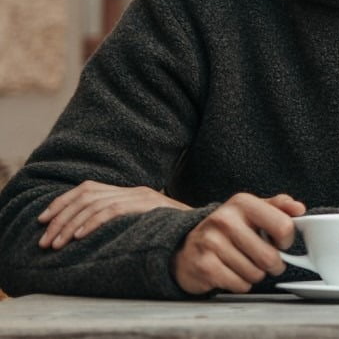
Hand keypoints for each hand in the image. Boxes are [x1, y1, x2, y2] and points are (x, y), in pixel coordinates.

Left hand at [38, 181, 190, 249]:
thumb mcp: (141, 225)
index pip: (87, 188)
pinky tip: (79, 236)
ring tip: (57, 244)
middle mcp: (134, 190)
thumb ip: (120, 222)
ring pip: (95, 205)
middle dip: (60, 218)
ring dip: (71, 225)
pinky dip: (92, 223)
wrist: (202, 230)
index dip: (61, 202)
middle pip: (86, 196)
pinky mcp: (147, 205)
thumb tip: (84, 234)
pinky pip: (113, 210)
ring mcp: (141, 196)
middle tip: (45, 240)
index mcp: (130, 192)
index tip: (43, 220)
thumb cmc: (171, 234)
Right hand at [172, 193, 305, 294]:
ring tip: (246, 264)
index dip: (287, 240)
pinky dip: (241, 284)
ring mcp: (212, 243)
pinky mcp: (204, 266)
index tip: (280, 243)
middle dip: (274, 264)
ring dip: (256, 275)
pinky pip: (240, 285)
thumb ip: (279, 206)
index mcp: (242, 202)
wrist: (186, 247)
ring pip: (255, 273)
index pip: (283, 226)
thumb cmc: (227, 230)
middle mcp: (225, 220)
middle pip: (269, 256)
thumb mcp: (252, 210)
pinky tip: (233, 273)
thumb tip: (299, 209)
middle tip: (268, 261)